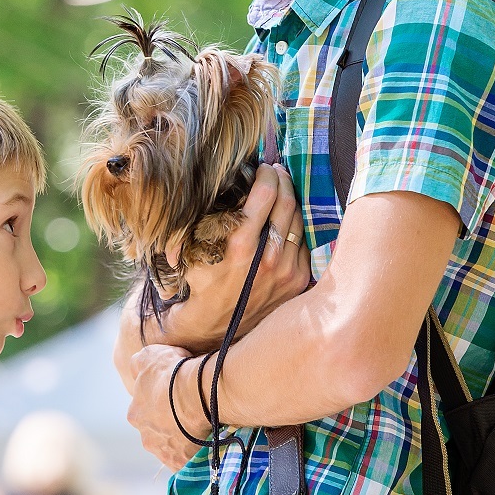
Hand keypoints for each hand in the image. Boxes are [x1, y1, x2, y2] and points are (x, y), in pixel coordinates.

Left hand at [127, 347, 208, 470]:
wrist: (198, 392)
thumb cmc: (173, 371)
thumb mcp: (149, 356)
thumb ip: (139, 364)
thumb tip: (137, 369)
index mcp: (135, 414)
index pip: (144, 411)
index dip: (159, 403)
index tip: (173, 397)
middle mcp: (145, 437)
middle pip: (156, 432)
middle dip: (168, 425)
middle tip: (186, 413)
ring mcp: (163, 453)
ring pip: (171, 447)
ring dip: (180, 440)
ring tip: (199, 428)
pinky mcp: (181, 463)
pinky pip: (186, 459)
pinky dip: (193, 453)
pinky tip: (204, 442)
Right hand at [164, 163, 310, 353]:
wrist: (216, 327)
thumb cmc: (199, 282)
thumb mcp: (190, 249)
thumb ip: (199, 219)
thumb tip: (207, 185)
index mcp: (240, 244)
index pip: (266, 193)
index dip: (266, 173)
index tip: (262, 167)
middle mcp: (268, 257)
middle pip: (288, 201)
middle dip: (283, 180)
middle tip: (276, 172)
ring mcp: (287, 270)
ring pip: (299, 220)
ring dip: (292, 201)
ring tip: (282, 192)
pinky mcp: (298, 281)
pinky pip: (304, 243)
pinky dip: (296, 228)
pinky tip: (285, 223)